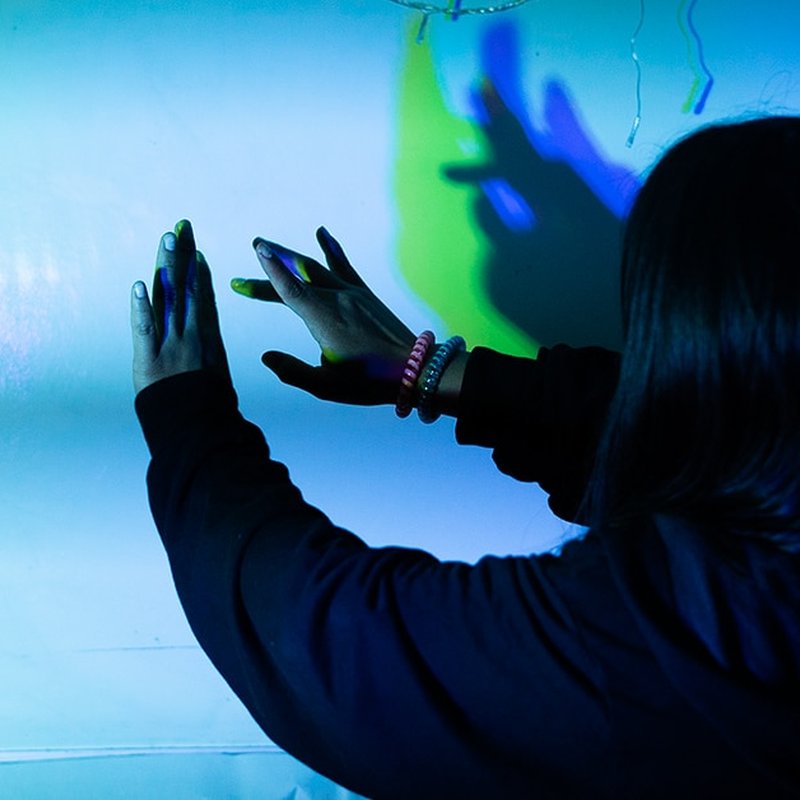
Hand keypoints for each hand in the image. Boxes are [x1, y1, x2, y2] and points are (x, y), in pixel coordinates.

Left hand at [131, 219, 229, 393]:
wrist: (200, 428)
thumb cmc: (211, 408)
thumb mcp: (218, 377)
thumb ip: (210, 354)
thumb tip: (209, 340)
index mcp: (208, 340)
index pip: (202, 299)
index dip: (197, 273)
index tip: (196, 251)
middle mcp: (191, 336)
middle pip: (185, 289)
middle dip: (183, 257)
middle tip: (180, 228)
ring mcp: (170, 346)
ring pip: (168, 299)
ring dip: (166, 267)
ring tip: (167, 240)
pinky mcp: (148, 359)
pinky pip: (145, 329)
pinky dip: (142, 306)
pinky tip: (140, 284)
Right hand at [231, 227, 415, 404]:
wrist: (414, 368)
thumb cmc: (369, 381)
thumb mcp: (326, 385)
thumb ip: (293, 372)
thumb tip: (267, 357)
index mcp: (324, 319)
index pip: (290, 290)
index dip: (271, 270)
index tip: (258, 249)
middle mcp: (337, 299)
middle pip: (298, 275)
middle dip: (274, 260)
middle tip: (256, 244)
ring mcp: (353, 293)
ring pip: (317, 267)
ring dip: (292, 255)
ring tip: (272, 245)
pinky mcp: (365, 294)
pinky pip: (343, 265)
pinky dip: (331, 248)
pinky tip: (322, 234)